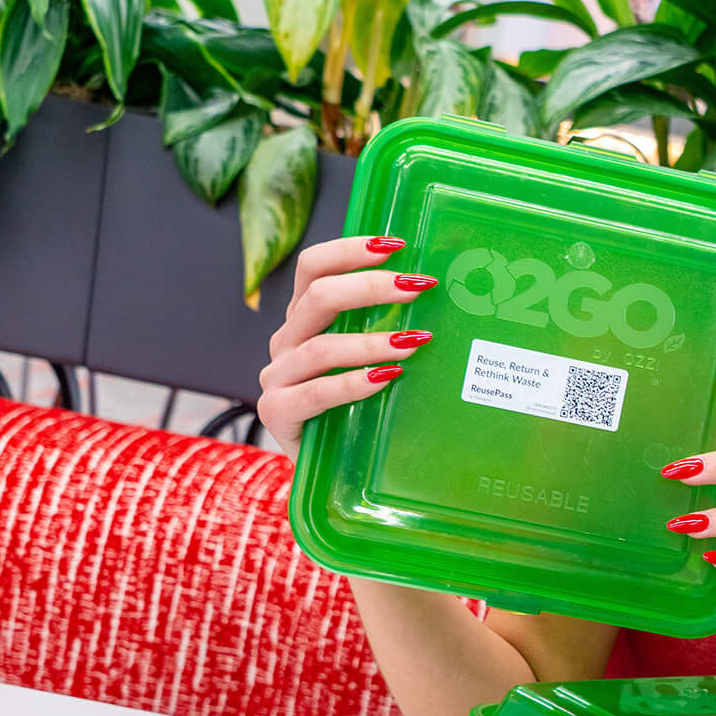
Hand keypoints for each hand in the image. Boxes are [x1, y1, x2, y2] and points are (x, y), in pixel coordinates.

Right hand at [254, 235, 438, 452]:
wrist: (328, 469)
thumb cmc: (358, 409)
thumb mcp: (371, 361)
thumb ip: (388, 330)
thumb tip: (439, 296)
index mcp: (303, 320)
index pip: (314, 268)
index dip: (350, 251)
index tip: (395, 246)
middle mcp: (285, 342)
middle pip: (317, 298)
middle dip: (369, 288)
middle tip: (415, 288)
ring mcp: (276, 378)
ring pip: (319, 347)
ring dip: (370, 341)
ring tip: (413, 343)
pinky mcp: (276, 414)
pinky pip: (316, 393)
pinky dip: (353, 384)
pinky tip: (386, 379)